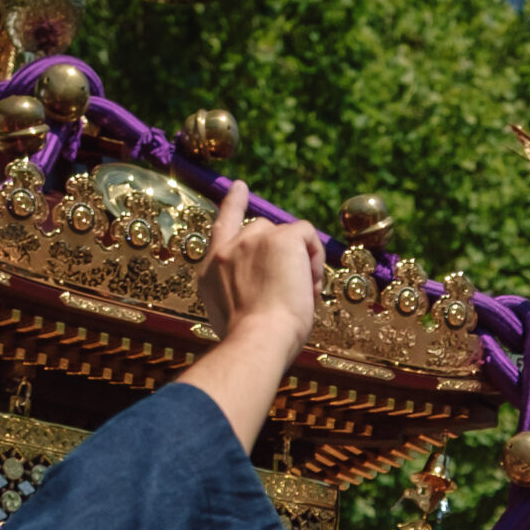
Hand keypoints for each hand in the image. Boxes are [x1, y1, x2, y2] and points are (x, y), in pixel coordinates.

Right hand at [195, 180, 322, 348]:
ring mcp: (253, 239)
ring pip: (287, 235)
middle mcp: (229, 249)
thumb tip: (265, 291)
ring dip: (300, 261)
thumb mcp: (231, 312)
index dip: (233, 204)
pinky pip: (307, 234)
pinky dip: (316, 257)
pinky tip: (311, 285)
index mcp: (213, 269)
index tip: (240, 187)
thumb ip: (240, 291)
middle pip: (262, 230)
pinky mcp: (281, 239)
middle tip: (291, 290)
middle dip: (280, 252)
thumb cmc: (251, 341)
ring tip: (301, 295)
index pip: (223, 226)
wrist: (256, 342)